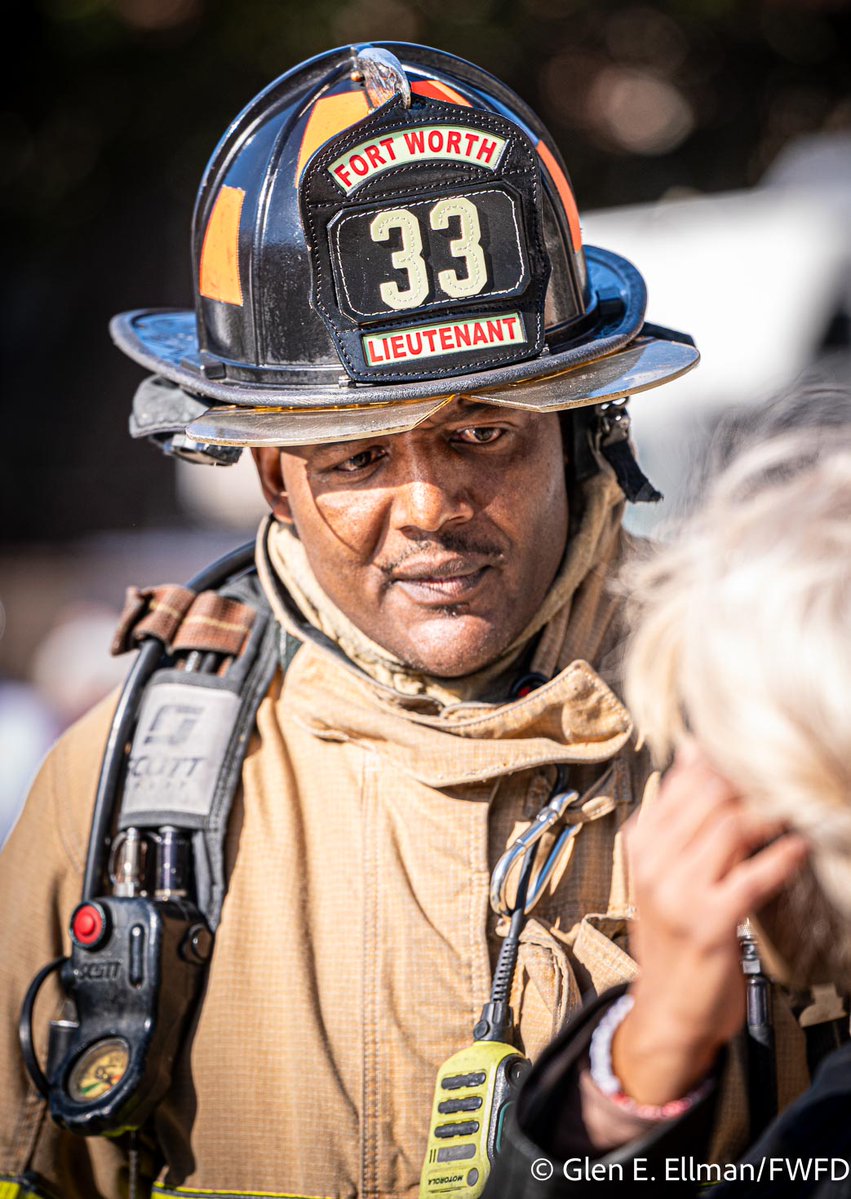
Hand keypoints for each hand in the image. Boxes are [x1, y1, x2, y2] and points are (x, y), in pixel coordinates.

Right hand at [612, 742, 808, 1105]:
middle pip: (711, 795)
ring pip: (732, 827)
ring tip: (802, 805)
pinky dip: (783, 858)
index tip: (764, 754)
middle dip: (755, 780)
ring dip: (775, 813)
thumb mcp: (666, 869)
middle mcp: (654, 861)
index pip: (686, 779)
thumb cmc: (675, 935)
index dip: (729, 760)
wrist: (668, 1009)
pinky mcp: (708, 923)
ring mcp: (677, 892)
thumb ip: (681, 813)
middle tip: (792, 774)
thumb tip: (695, 750)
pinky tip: (801, 847)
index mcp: (643, 841)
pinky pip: (753, 877)